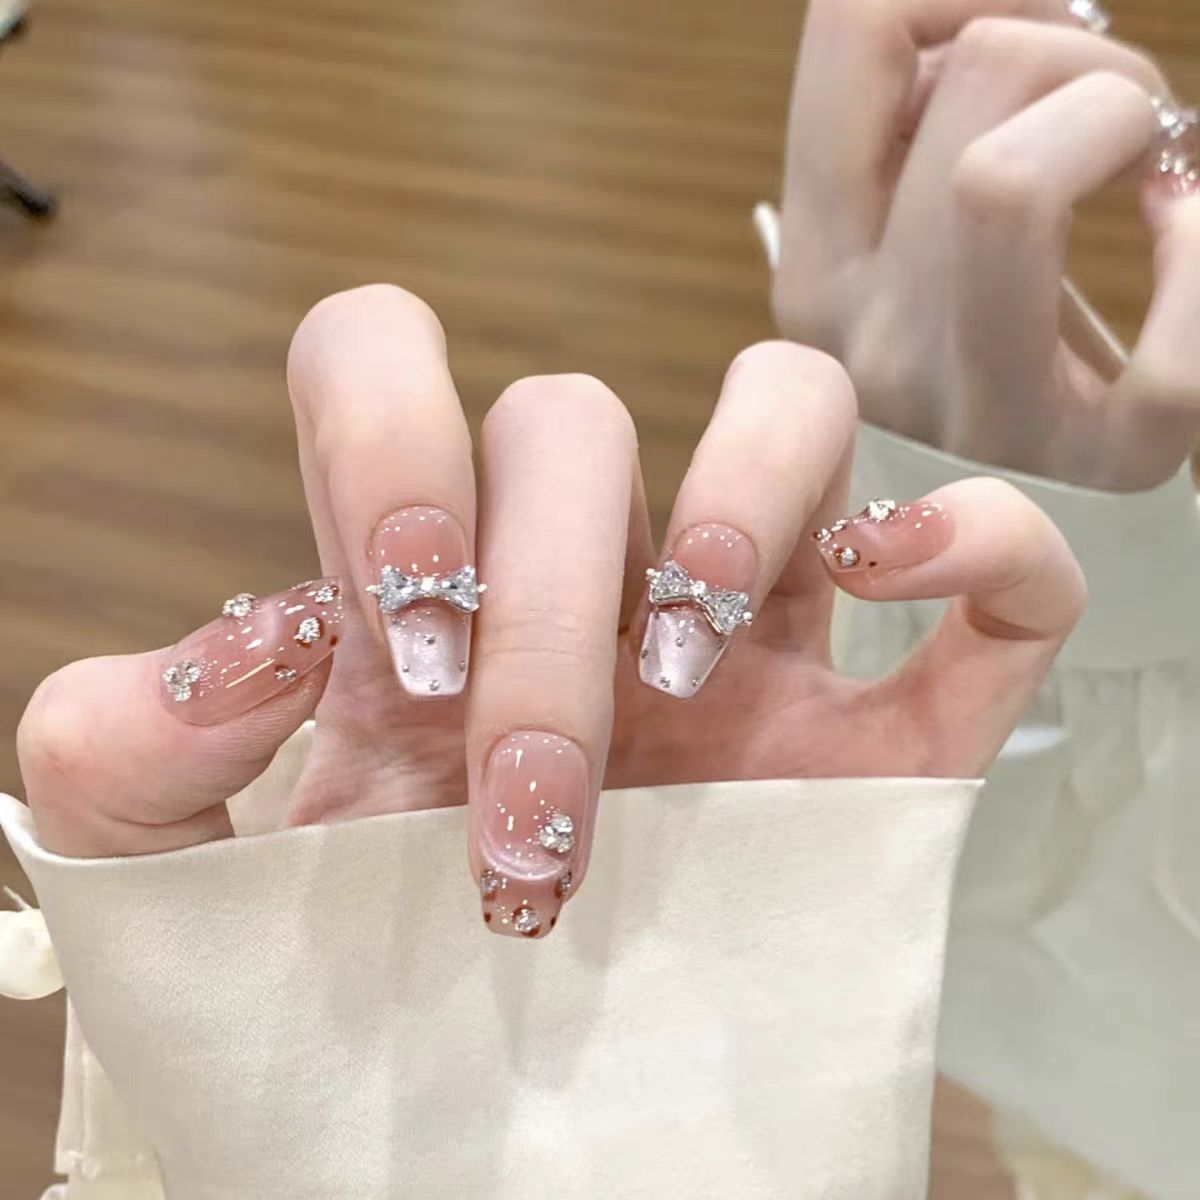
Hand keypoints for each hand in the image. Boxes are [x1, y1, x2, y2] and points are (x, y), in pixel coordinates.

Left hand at [16, 286, 1083, 936]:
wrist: (478, 1147)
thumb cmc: (337, 1002)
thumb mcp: (179, 885)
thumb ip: (125, 753)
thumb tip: (269, 633)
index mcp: (422, 590)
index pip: (380, 356)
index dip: (386, 433)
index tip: (400, 622)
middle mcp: (586, 582)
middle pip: (576, 422)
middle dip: (541, 609)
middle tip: (530, 796)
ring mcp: (751, 645)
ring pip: (795, 408)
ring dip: (737, 499)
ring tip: (686, 671)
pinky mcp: (888, 741)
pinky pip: (999, 575)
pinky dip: (981, 539)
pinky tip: (894, 579)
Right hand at [772, 0, 1199, 489]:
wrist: (1020, 552)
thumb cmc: (970, 384)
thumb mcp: (892, 269)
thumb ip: (905, 144)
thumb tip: (971, 26)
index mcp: (814, 276)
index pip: (853, 26)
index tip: (1021, 15)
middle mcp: (863, 339)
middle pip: (981, 75)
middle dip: (1084, 54)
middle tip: (1109, 122)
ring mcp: (974, 411)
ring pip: (1020, 170)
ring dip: (1130, 118)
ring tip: (1145, 166)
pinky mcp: (1100, 465)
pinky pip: (1177, 306)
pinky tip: (1184, 236)